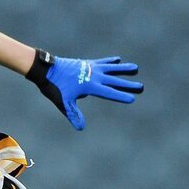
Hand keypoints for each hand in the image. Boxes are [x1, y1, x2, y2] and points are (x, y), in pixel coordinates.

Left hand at [26, 50, 142, 130]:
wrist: (47, 70)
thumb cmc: (55, 87)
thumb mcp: (64, 103)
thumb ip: (73, 114)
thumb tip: (81, 128)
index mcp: (90, 86)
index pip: (109, 92)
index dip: (121, 96)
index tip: (132, 99)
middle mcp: (93, 76)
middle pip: (114, 80)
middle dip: (128, 85)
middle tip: (141, 87)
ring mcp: (91, 68)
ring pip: (111, 68)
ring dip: (123, 69)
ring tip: (136, 68)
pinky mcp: (87, 63)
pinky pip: (101, 62)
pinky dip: (110, 61)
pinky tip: (117, 60)